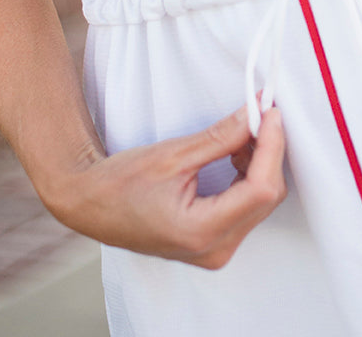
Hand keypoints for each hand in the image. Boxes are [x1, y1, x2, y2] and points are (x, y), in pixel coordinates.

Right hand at [49, 105, 286, 268]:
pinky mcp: (214, 242)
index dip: (272, 147)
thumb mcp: (174, 154)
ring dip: (260, 161)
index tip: (271, 112)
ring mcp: (215, 250)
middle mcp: (214, 250)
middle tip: (260, 112)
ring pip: (261, 201)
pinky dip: (248, 176)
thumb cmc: (120, 182)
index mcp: (202, 232)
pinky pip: (247, 207)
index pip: (260, 189)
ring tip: (244, 129)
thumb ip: (221, 137)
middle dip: (268, 151)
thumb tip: (257, 113)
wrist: (89, 204)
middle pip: (266, 196)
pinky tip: (236, 152)